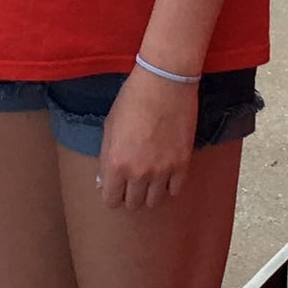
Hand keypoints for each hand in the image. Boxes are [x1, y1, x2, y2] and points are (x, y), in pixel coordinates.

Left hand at [96, 68, 195, 210]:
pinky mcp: (182, 164)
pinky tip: (166, 175)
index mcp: (115, 164)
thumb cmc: (132, 100)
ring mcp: (162, 170)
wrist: (164, 83)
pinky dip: (169, 186)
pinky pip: (176, 190)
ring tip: (149, 180)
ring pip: (154, 202)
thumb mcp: (109, 128)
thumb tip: (105, 180)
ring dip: (149, 194)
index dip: (112, 195)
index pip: (111, 200)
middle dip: (129, 195)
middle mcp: (138, 173)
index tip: (115, 187)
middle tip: (131, 182)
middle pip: (133, 204)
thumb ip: (106, 157)